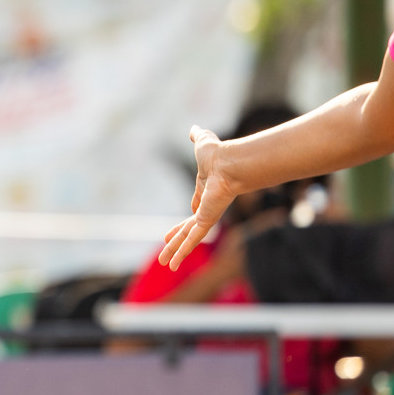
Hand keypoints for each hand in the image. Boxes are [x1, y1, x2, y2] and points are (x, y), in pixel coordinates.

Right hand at [158, 126, 240, 270]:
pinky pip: (191, 241)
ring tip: (164, 265)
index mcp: (205, 193)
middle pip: (187, 228)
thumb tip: (194, 128)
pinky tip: (172, 265)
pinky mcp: (206, 222)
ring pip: (187, 239)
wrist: (229, 163)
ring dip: (175, 252)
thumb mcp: (202, 144)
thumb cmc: (219, 154)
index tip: (180, 229)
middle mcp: (206, 207)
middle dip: (175, 240)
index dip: (186, 220)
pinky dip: (181, 253)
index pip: (194, 210)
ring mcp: (206, 217)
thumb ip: (198, 138)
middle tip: (165, 252)